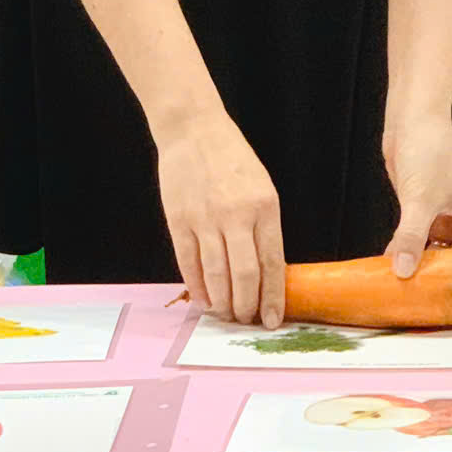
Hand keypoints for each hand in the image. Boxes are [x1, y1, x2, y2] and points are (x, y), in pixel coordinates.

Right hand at [155, 118, 285, 327]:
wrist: (194, 130)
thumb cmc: (233, 159)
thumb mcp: (263, 188)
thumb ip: (264, 227)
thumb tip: (264, 273)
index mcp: (264, 207)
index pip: (271, 263)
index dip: (272, 297)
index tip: (272, 320)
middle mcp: (236, 215)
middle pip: (244, 275)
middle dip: (246, 306)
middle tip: (245, 320)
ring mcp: (205, 219)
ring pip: (216, 275)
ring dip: (221, 302)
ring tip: (225, 314)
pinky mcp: (178, 220)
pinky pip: (188, 263)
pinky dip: (196, 286)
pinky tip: (202, 299)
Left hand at [383, 128, 451, 277]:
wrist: (411, 122)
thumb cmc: (430, 151)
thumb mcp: (421, 200)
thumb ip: (411, 237)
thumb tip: (402, 271)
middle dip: (449, 280)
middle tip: (434, 304)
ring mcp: (443, 217)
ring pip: (439, 253)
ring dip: (426, 268)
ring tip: (413, 292)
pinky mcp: (423, 212)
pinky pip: (419, 242)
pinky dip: (410, 254)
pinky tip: (394, 269)